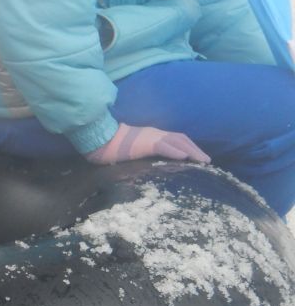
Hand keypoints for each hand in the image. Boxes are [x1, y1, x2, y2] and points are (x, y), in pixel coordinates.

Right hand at [85, 123, 209, 165]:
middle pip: (181, 138)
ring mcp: (151, 136)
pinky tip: (186, 157)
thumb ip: (140, 158)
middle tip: (207, 161)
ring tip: (203, 161)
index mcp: (150, 135)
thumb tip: (145, 173)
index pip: (175, 138)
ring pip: (178, 141)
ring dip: (192, 151)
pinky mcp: (146, 142)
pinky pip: (165, 146)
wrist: (98, 140)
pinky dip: (177, 151)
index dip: (188, 146)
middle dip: (195, 149)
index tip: (197, 157)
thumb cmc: (109, 148)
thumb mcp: (130, 152)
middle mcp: (154, 133)